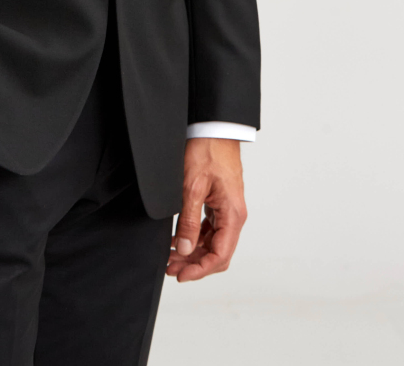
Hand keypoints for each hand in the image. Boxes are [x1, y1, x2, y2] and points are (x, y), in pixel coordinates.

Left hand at [166, 138, 247, 281]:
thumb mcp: (192, 186)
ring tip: (170, 256)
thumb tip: (184, 249)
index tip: (181, 275)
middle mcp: (234, 216)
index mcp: (233, 214)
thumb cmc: (207, 151)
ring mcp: (227, 210)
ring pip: (212, 242)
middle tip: (170, 267)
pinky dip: (194, 237)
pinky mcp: (219, 203)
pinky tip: (177, 239)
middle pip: (217, 252)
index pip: (220, 255)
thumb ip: (188, 220)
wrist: (213, 129)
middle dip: (194, 264)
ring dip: (192, 252)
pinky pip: (209, 229)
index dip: (200, 269)